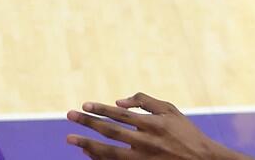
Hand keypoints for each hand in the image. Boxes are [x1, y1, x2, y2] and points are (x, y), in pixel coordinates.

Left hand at [67, 93, 231, 158]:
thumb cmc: (185, 132)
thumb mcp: (170, 110)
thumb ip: (145, 101)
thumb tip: (119, 100)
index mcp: (152, 123)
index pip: (119, 114)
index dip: (100, 109)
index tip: (84, 106)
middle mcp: (146, 141)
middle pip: (110, 131)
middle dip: (87, 123)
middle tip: (69, 117)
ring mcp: (143, 159)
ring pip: (109, 153)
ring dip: (88, 145)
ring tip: (71, 140)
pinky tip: (89, 154)